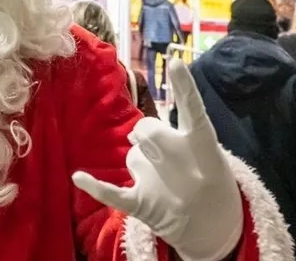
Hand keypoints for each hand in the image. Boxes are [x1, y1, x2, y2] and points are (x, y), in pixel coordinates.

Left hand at [72, 58, 242, 260]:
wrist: (217, 231)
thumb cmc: (210, 184)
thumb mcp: (209, 156)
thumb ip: (176, 136)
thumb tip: (136, 131)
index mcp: (204, 147)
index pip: (194, 111)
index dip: (185, 87)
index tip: (176, 63)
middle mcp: (182, 161)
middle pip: (147, 129)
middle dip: (147, 135)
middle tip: (164, 153)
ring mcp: (161, 183)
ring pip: (133, 155)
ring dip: (142, 163)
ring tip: (164, 182)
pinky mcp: (144, 204)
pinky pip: (113, 192)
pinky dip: (95, 186)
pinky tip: (78, 177)